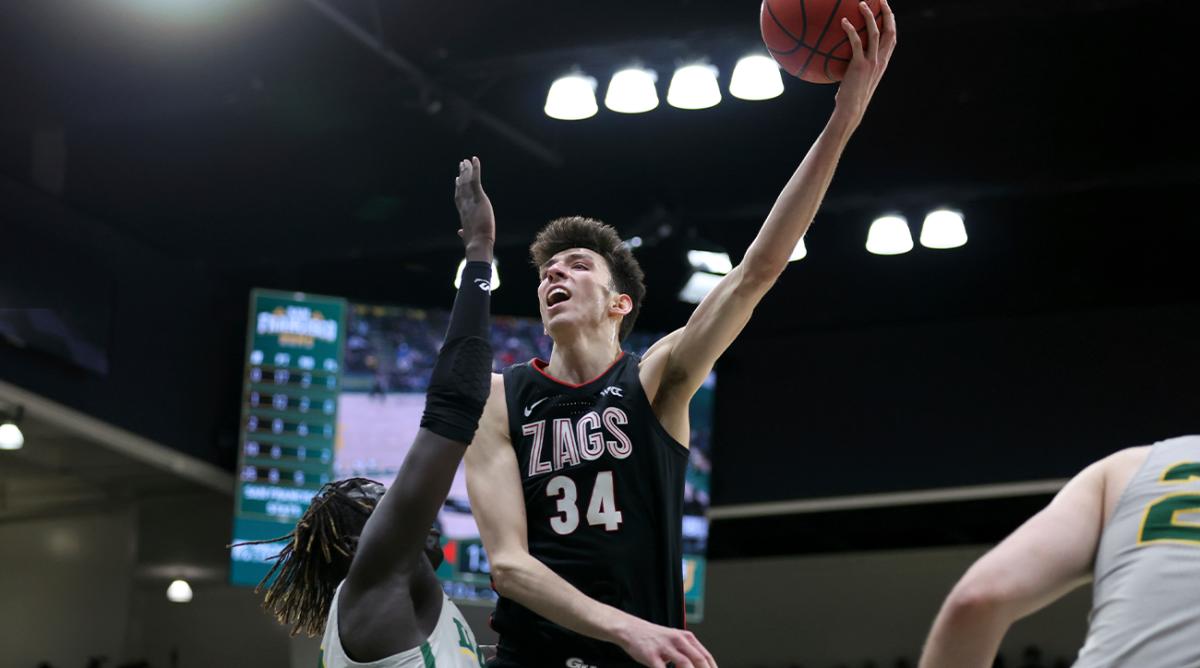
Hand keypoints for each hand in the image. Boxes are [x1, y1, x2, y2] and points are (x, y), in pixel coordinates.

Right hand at [453, 156, 494, 260]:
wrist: (478, 243)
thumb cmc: (475, 243)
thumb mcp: (468, 236)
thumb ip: (464, 233)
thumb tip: (460, 233)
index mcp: (463, 213)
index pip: (459, 197)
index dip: (458, 188)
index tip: (457, 180)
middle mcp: (465, 204)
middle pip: (461, 186)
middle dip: (461, 175)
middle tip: (461, 164)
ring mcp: (470, 200)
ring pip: (466, 181)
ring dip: (466, 170)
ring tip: (465, 161)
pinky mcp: (479, 198)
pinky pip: (476, 180)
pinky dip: (475, 169)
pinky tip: (474, 160)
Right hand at [616, 618, 717, 667]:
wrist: (630, 629)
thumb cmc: (654, 638)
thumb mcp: (674, 641)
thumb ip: (688, 653)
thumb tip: (702, 666)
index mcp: (686, 637)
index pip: (706, 656)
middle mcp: (678, 640)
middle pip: (699, 660)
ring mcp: (665, 647)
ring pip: (684, 664)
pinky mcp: (651, 655)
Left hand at [833, 0, 896, 126]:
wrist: (851, 110)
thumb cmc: (850, 97)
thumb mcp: (858, 79)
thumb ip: (856, 66)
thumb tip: (842, 58)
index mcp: (882, 63)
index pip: (892, 38)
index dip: (891, 22)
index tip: (886, 9)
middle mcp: (881, 60)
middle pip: (889, 31)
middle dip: (887, 13)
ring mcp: (872, 62)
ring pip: (875, 33)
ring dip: (869, 16)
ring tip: (862, 3)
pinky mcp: (860, 66)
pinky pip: (856, 43)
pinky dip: (851, 30)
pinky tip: (843, 21)